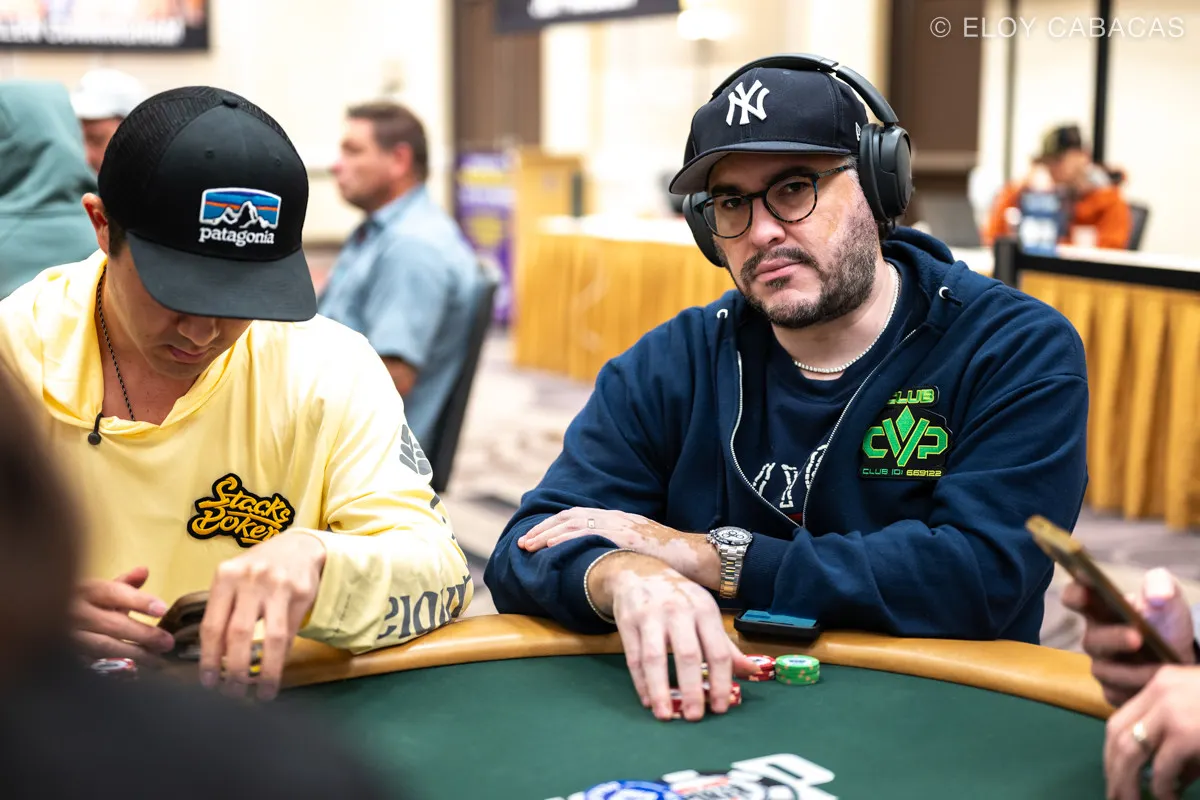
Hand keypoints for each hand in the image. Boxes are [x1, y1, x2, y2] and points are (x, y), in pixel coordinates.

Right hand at [71, 566, 174, 663]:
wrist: (37, 621)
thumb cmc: (77, 604)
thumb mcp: (97, 590)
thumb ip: (124, 584)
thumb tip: (144, 570)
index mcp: (85, 590)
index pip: (114, 593)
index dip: (139, 601)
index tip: (162, 609)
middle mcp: (75, 612)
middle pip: (112, 624)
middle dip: (143, 634)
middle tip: (167, 642)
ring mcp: (67, 637)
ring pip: (103, 647)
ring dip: (133, 655)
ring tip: (157, 661)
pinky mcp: (65, 656)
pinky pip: (92, 664)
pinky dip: (115, 668)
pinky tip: (134, 671)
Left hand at [199, 531, 324, 700]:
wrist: (298, 547)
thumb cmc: (258, 568)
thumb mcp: (233, 580)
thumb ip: (222, 611)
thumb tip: (212, 658)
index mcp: (225, 576)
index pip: (212, 626)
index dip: (209, 659)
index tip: (208, 683)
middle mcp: (250, 579)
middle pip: (239, 634)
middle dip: (235, 670)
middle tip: (233, 692)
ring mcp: (278, 585)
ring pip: (270, 638)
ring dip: (265, 671)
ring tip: (260, 692)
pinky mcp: (301, 593)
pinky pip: (290, 632)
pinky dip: (282, 657)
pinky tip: (276, 671)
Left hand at [519, 508, 719, 587]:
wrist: (698, 557)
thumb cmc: (674, 560)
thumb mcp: (642, 551)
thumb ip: (622, 552)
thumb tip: (602, 565)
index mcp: (619, 519)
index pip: (578, 517)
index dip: (553, 526)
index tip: (534, 539)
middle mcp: (617, 517)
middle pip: (570, 517)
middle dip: (544, 530)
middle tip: (523, 544)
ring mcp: (621, 524)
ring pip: (574, 524)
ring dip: (548, 535)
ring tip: (530, 547)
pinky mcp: (626, 536)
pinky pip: (590, 535)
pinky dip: (567, 539)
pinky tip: (552, 547)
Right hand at [587, 551, 760, 721]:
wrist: (640, 571)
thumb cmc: (679, 598)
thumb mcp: (705, 613)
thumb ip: (725, 645)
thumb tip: (751, 673)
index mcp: (704, 610)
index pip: (717, 651)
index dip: (721, 682)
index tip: (721, 708)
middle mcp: (678, 611)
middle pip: (687, 655)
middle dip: (692, 689)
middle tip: (695, 717)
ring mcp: (650, 616)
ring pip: (655, 658)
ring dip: (660, 689)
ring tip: (665, 715)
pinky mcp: (627, 622)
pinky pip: (633, 658)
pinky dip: (640, 682)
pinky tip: (647, 700)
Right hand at [1063, 568, 1195, 706]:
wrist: (1182, 654)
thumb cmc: (1166, 620)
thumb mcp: (1167, 595)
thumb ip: (1161, 584)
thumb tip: (1157, 596)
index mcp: (1099, 608)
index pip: (1074, 596)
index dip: (1076, 592)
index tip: (1086, 585)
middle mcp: (1094, 636)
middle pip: (1091, 639)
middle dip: (1113, 638)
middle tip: (1137, 637)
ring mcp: (1102, 664)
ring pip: (1104, 671)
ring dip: (1131, 670)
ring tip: (1160, 667)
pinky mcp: (1112, 690)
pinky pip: (1115, 693)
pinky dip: (1135, 690)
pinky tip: (1154, 686)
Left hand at [1104, 666, 1199, 799]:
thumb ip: (1180, 743)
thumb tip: (1158, 779)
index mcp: (1162, 683)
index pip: (1120, 718)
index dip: (1112, 751)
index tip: (1114, 774)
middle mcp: (1159, 692)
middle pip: (1117, 735)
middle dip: (1113, 770)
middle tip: (1115, 796)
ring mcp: (1171, 711)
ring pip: (1130, 752)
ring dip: (1127, 783)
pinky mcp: (1186, 734)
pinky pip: (1161, 769)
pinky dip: (1161, 789)